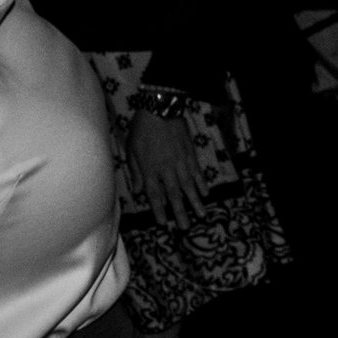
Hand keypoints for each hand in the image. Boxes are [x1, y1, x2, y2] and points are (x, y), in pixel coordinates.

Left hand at [128, 97, 205, 228]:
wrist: (161, 109)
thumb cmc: (142, 128)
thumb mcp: (132, 149)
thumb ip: (136, 171)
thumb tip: (138, 190)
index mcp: (150, 169)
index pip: (155, 194)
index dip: (160, 210)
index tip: (164, 223)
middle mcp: (167, 169)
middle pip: (174, 195)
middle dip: (180, 212)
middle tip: (186, 227)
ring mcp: (181, 162)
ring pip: (189, 186)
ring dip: (195, 201)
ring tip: (201, 215)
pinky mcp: (191, 154)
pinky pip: (197, 172)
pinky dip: (202, 183)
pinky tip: (206, 193)